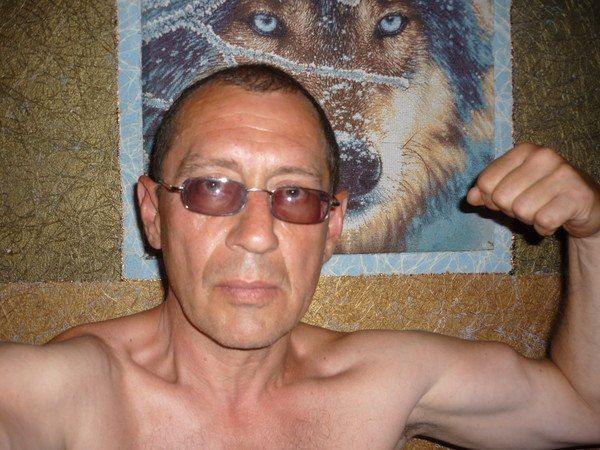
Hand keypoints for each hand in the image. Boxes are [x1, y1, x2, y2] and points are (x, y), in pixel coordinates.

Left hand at [466, 143, 599, 237]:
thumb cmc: (541, 195)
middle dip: (511, 210)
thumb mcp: (511, 189)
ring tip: (542, 210)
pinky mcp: (577, 196)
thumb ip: (487, 191)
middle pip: (501, 198)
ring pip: (522, 211)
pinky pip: (543, 221)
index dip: (491, 199)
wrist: (584, 206)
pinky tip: (554, 220)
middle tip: (529, 206)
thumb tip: (470, 198)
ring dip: (529, 219)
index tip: (509, 198)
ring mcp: (564, 174)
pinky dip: (544, 228)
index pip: (485, 182)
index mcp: (524, 151)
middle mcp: (544, 156)